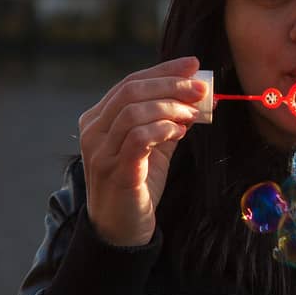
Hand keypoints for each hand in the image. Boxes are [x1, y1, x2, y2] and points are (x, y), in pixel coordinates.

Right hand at [78, 56, 203, 246]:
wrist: (122, 230)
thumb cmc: (138, 186)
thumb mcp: (154, 148)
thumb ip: (168, 123)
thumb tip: (195, 100)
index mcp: (98, 119)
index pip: (131, 82)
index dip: (164, 70)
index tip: (193, 64)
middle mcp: (93, 131)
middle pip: (132, 90)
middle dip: (171, 84)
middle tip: (202, 89)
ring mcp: (100, 151)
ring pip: (134, 110)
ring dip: (170, 107)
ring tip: (193, 115)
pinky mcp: (116, 170)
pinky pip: (138, 138)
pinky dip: (163, 129)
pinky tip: (179, 132)